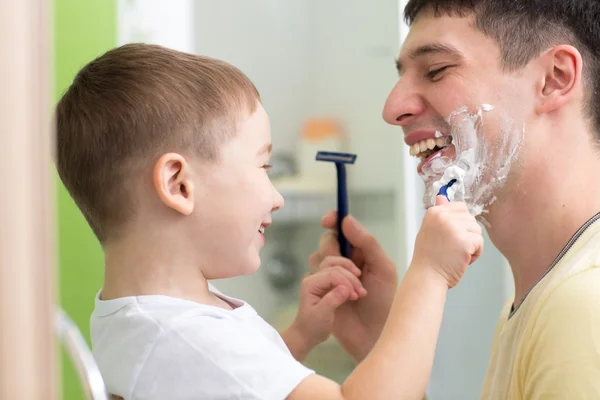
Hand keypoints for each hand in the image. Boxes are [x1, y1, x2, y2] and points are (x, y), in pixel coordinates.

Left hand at [283, 259, 366, 361]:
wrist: (307, 333)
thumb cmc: (313, 326)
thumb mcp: (322, 315)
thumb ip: (332, 300)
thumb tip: (345, 288)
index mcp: (310, 283)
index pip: (331, 275)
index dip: (345, 282)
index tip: (355, 296)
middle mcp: (314, 278)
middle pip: (335, 268)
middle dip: (350, 279)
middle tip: (361, 293)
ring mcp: (320, 279)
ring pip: (337, 267)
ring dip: (351, 275)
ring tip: (361, 289)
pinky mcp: (327, 284)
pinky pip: (340, 274)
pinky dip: (350, 278)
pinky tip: (358, 288)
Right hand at [308, 212, 397, 361]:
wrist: (374, 335)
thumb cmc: (385, 303)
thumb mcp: (383, 269)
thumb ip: (367, 243)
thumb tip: (346, 221)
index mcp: (362, 251)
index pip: (343, 228)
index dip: (333, 219)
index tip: (328, 220)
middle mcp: (345, 260)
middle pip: (328, 240)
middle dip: (336, 252)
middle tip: (357, 270)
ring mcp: (332, 274)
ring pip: (318, 257)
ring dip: (336, 271)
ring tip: (357, 292)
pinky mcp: (321, 289)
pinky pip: (313, 274)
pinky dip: (328, 282)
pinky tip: (345, 298)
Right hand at [411, 195, 483, 287]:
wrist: (426, 277)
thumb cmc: (428, 257)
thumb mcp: (429, 230)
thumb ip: (439, 213)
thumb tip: (442, 196)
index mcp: (434, 212)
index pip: (460, 207)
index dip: (460, 224)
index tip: (449, 237)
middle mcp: (443, 217)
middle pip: (471, 219)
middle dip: (466, 235)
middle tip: (451, 248)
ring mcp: (454, 228)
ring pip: (477, 231)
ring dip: (471, 245)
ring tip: (456, 254)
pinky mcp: (465, 241)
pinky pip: (480, 243)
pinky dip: (474, 254)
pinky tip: (461, 260)